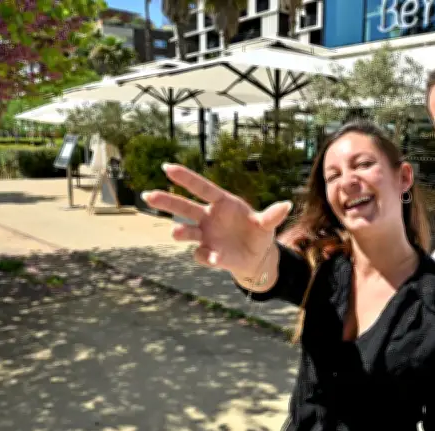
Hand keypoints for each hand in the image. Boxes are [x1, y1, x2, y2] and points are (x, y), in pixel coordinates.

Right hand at [142, 163, 292, 277]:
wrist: (257, 258)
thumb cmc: (259, 233)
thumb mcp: (267, 225)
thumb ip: (272, 215)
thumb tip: (286, 205)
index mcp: (223, 203)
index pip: (202, 188)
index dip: (186, 178)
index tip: (167, 167)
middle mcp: (209, 218)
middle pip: (184, 207)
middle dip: (167, 201)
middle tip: (148, 195)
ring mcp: (206, 236)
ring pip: (187, 231)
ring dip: (181, 232)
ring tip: (176, 233)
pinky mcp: (208, 254)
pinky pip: (202, 254)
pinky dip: (207, 256)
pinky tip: (215, 258)